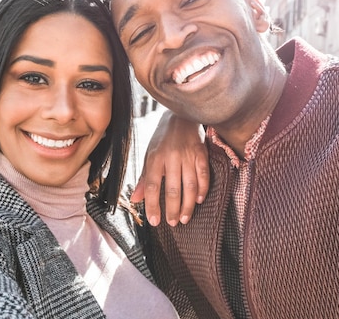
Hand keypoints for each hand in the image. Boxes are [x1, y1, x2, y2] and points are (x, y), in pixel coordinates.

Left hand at [131, 110, 209, 226]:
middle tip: (173, 223)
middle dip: (172, 209)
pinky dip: (202, 190)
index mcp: (155, 157)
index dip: (153, 205)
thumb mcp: (149, 155)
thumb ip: (144, 179)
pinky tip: (199, 200)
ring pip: (189, 186)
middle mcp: (171, 157)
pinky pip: (203, 175)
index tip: (154, 221)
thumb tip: (134, 199)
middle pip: (173, 189)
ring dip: (188, 205)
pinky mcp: (201, 153)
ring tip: (184, 218)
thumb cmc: (162, 139)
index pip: (153, 186)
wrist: (180, 116)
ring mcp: (187, 155)